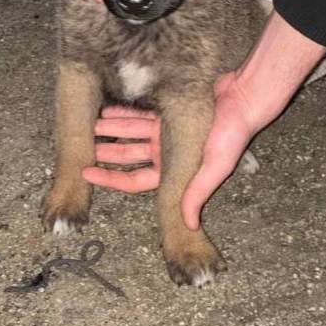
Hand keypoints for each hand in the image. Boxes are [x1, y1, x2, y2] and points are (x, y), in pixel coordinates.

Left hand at [80, 73, 261, 227]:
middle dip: (106, 153)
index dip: (110, 179)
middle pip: (129, 156)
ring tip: (90, 126)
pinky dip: (124, 113)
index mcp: (176, 170)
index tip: (87, 173)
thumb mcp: (215, 167)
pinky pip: (141, 114)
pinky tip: (108, 110)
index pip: (135, 180)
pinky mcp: (169, 112)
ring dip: (111, 130)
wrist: (242, 100)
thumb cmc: (232, 135)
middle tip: (83, 148)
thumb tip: (188, 225)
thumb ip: (197, 193)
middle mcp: (167, 153)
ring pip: (131, 133)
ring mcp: (166, 131)